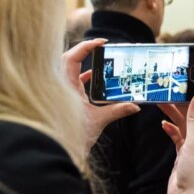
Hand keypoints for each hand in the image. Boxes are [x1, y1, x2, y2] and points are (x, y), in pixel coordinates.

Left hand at [63, 38, 139, 152]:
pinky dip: (83, 76)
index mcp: (65, 86)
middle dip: (84, 49)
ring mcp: (61, 91)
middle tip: (101, 46)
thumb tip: (135, 105)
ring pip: (69, 69)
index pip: (73, 57)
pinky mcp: (64, 99)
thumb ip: (117, 110)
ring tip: (100, 58)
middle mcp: (60, 85)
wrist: (58, 151)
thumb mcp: (98, 121)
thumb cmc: (72, 136)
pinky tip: (93, 76)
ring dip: (83, 62)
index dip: (86, 46)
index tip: (102, 42)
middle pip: (69, 58)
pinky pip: (72, 81)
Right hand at [160, 96, 193, 193]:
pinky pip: (178, 137)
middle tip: (165, 91)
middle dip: (180, 103)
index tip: (179, 84)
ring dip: (173, 114)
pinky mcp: (186, 154)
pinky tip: (163, 124)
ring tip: (159, 102)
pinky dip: (171, 130)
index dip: (192, 96)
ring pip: (185, 124)